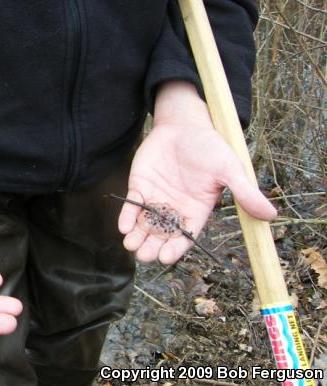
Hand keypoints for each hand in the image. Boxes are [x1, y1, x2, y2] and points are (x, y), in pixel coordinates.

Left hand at [118, 81, 275, 263]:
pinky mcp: (140, 187)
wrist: (185, 125)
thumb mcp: (229, 169)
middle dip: (152, 247)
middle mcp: (174, 209)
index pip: (185, 236)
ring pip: (144, 225)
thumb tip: (272, 216)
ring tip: (131, 245)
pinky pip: (132, 206)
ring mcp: (156, 199)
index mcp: (196, 211)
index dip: (175, 248)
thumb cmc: (210, 147)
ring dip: (137, 237)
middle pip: (162, 235)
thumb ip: (245, 193)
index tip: (166, 257)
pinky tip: (123, 226)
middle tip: (145, 256)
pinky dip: (127, 216)